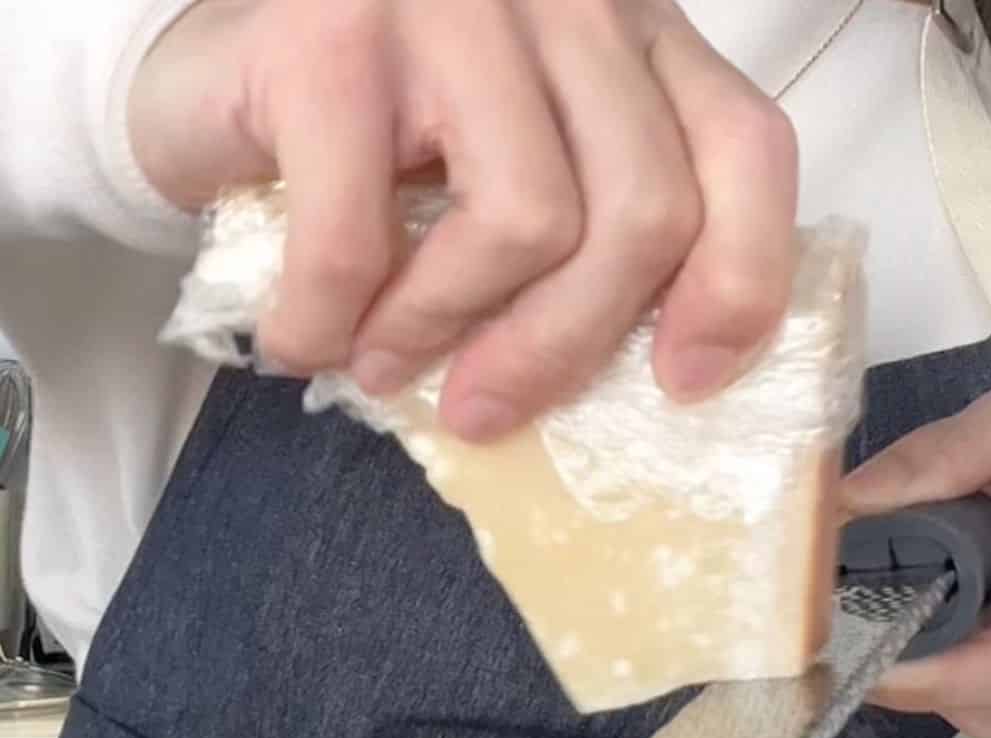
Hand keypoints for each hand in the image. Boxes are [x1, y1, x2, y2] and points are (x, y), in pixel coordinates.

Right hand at [129, 0, 797, 439]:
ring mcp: (451, 3)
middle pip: (644, 211)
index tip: (679, 380)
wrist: (207, 76)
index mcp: (629, 34)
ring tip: (381, 362)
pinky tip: (301, 338)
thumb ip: (596, 231)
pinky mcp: (329, 36)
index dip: (736, 285)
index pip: (745, 152)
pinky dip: (326, 321)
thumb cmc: (376, 145)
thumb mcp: (516, 173)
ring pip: (530, 222)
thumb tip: (655, 377)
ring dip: (442, 331)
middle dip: (565, 346)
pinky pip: (363, 239)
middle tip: (486, 407)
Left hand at [841, 386, 990, 737]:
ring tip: (872, 582)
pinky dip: (904, 651)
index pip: (971, 675)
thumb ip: (946, 452)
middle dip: (866, 633)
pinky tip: (903, 605)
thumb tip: (847, 497)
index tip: (827, 629)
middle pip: (922, 683)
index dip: (894, 662)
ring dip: (883, 639)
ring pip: (918, 691)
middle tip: (822, 583)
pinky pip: (930, 692)